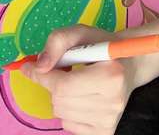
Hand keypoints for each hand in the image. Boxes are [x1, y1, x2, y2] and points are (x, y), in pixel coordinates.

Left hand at [20, 24, 137, 134]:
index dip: (43, 77)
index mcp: (111, 75)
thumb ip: (58, 41)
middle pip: (60, 101)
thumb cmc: (103, 46)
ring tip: (75, 82)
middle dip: (53, 84)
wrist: (130, 64)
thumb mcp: (82, 33)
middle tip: (63, 70)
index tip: (29, 67)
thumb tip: (39, 66)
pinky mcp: (105, 132)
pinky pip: (69, 124)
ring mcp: (110, 120)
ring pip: (62, 114)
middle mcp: (113, 102)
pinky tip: (80, 96)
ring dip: (60, 97)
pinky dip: (68, 110)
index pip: (64, 85)